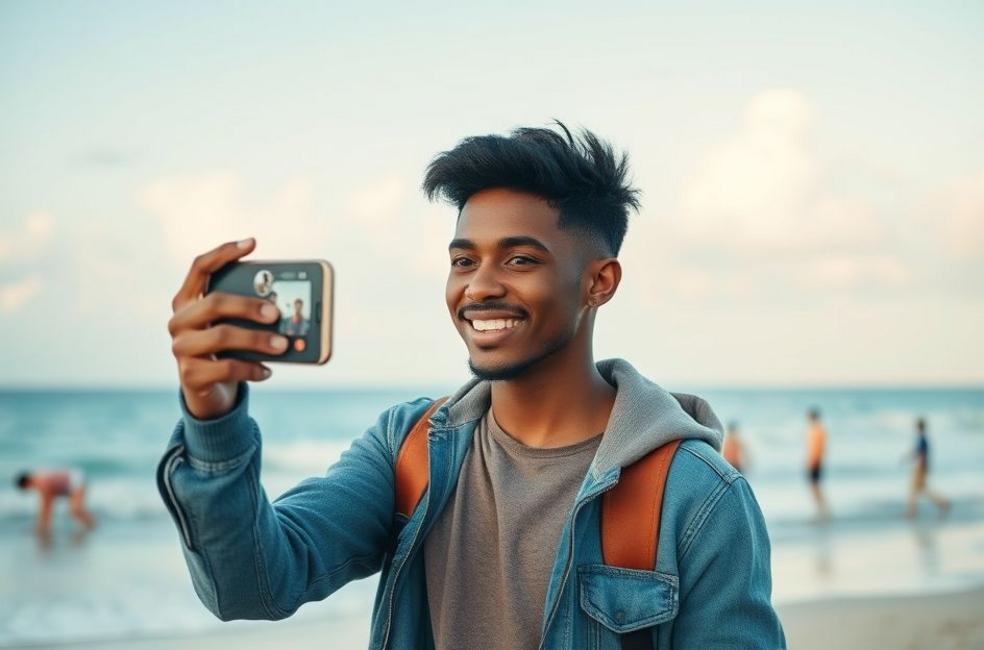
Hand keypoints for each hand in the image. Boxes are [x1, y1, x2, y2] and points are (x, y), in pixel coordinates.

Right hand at [168, 238, 287, 418]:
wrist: (208, 391)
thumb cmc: (227, 349)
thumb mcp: (234, 325)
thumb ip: (249, 312)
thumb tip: (288, 309)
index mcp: (188, 299)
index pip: (200, 267)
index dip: (224, 253)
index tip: (252, 243)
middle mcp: (179, 320)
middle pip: (214, 302)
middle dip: (249, 305)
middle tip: (277, 312)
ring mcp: (181, 348)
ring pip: (221, 336)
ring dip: (257, 340)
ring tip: (284, 344)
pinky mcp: (189, 376)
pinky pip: (226, 368)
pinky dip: (251, 369)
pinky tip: (268, 370)